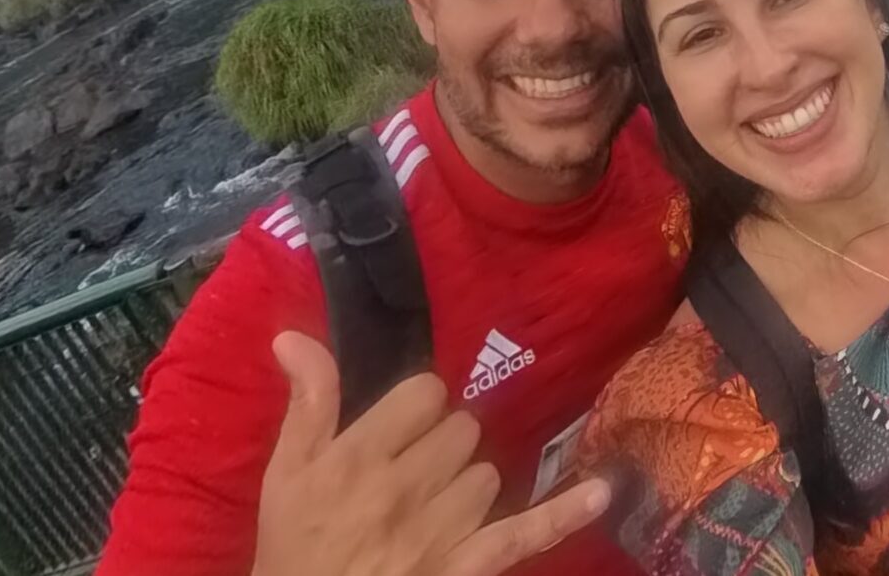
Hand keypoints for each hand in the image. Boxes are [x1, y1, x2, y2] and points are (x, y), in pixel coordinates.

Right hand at [251, 331, 609, 575]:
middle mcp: (403, 487)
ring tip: (431, 510)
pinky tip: (601, 491)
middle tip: (412, 473)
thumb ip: (308, 404)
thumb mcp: (287, 473)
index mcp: (357, 457)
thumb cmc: (293, 548)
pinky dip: (563, 515)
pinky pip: (524, 533)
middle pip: (461, 430)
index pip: (425, 394)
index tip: (401, 428)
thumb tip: (295, 337)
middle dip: (442, 445)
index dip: (417, 407)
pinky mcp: (467, 567)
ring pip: (487, 475)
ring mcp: (440, 530)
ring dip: (467, 486)